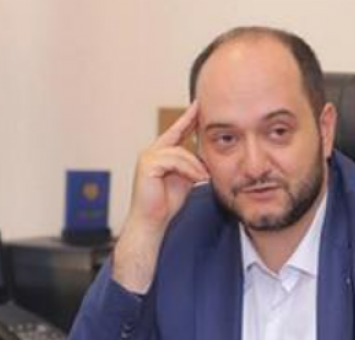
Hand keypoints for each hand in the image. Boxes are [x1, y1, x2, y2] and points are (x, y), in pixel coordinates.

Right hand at [113, 102, 208, 293]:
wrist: (152, 221)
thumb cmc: (166, 203)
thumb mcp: (186, 179)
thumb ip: (193, 165)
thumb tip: (207, 157)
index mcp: (161, 153)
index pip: (178, 131)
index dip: (189, 117)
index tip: (200, 103)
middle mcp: (152, 151)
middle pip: (178, 135)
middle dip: (191, 124)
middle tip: (205, 112)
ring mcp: (148, 157)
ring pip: (179, 151)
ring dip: (195, 165)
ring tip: (205, 177)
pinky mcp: (147, 165)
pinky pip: (174, 160)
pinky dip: (188, 170)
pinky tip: (198, 178)